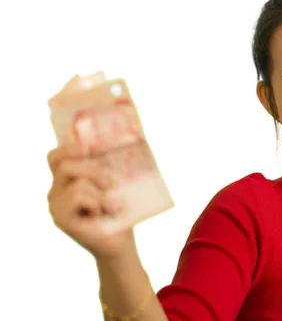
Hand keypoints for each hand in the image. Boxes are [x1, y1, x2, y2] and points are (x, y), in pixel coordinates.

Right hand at [47, 145, 134, 259]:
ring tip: (112, 206)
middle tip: (111, 184)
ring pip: (77, 182)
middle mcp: (56, 192)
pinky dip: (98, 202)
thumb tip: (127, 136)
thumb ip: (109, 166)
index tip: (86, 147)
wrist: (120, 243)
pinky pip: (78, 197)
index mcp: (66, 181)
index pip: (55, 157)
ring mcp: (55, 206)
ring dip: (101, 192)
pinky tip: (104, 214)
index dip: (67, 148)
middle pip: (64, 165)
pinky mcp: (60, 218)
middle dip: (93, 170)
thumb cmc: (119, 212)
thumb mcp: (115, 184)